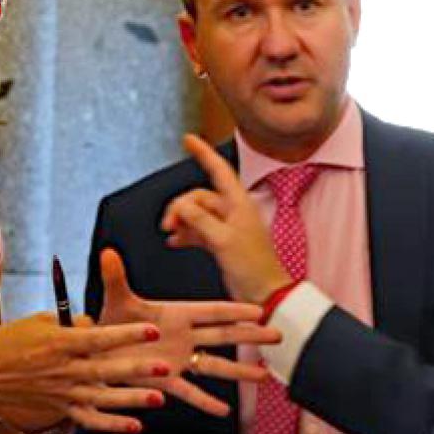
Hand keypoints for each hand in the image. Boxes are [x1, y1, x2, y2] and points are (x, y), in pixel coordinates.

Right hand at [0, 313, 170, 433]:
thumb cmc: (9, 341)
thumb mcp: (39, 321)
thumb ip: (72, 323)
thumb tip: (96, 325)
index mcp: (59, 342)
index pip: (99, 337)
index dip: (126, 334)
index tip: (151, 329)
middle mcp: (64, 370)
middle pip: (106, 370)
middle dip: (137, 368)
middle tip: (164, 366)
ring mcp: (62, 392)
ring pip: (103, 399)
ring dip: (131, 400)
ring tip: (158, 399)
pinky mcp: (60, 408)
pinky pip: (89, 420)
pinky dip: (111, 425)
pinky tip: (135, 426)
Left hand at [98, 248, 279, 415]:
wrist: (98, 350)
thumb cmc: (111, 320)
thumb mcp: (116, 300)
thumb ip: (115, 278)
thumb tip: (107, 252)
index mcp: (177, 314)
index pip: (212, 311)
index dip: (236, 311)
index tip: (260, 310)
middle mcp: (184, 336)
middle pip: (223, 336)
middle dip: (251, 336)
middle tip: (278, 334)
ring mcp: (178, 359)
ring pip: (214, 365)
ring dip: (239, 371)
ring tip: (265, 376)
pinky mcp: (166, 381)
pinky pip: (189, 392)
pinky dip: (205, 402)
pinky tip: (223, 411)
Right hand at [161, 134, 294, 304]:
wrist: (266, 294)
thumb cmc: (253, 268)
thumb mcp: (223, 241)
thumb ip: (200, 220)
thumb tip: (181, 206)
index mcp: (238, 204)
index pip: (219, 170)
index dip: (203, 153)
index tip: (188, 139)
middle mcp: (232, 211)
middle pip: (199, 196)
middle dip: (180, 207)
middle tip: (167, 224)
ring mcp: (226, 227)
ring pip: (196, 214)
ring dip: (181, 221)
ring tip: (169, 233)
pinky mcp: (221, 243)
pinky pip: (198, 231)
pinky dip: (186, 234)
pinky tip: (174, 242)